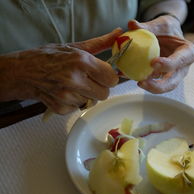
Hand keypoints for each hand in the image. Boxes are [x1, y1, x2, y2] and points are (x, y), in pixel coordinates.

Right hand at [0, 28, 121, 113]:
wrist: (24, 72)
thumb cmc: (49, 57)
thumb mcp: (74, 47)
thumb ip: (99, 43)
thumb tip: (118, 34)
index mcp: (81, 61)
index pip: (111, 79)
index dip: (108, 78)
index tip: (102, 75)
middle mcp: (74, 79)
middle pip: (104, 94)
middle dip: (98, 88)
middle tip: (87, 81)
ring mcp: (66, 96)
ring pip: (91, 101)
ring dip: (85, 95)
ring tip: (72, 85)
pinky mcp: (61, 108)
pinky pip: (79, 108)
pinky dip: (74, 102)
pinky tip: (65, 93)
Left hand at [128, 16, 193, 92]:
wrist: (166, 37)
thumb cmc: (167, 30)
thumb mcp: (161, 24)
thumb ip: (149, 26)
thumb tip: (132, 24)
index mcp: (188, 53)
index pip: (180, 61)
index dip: (167, 64)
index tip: (153, 63)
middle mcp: (182, 69)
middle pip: (172, 82)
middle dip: (158, 86)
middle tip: (142, 82)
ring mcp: (171, 76)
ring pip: (163, 88)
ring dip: (149, 87)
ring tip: (137, 82)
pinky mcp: (160, 79)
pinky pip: (152, 83)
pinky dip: (141, 81)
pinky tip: (128, 76)